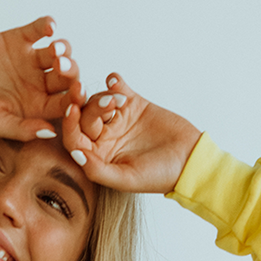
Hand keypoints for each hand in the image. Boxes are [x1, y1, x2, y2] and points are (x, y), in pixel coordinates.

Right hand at [0, 16, 80, 140]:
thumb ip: (24, 129)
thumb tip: (52, 132)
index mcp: (36, 106)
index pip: (64, 103)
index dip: (73, 99)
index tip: (76, 95)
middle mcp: (37, 83)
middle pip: (65, 76)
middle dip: (69, 71)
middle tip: (62, 68)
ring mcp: (29, 61)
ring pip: (56, 52)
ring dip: (62, 49)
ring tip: (54, 49)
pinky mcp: (18, 40)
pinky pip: (38, 30)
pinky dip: (46, 25)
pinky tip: (49, 27)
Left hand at [61, 72, 202, 193]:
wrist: (190, 161)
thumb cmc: (158, 177)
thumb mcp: (126, 179)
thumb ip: (98, 170)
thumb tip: (75, 154)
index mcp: (97, 156)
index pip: (74, 139)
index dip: (69, 125)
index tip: (72, 110)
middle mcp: (104, 137)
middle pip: (85, 117)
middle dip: (88, 106)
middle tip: (102, 100)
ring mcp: (118, 119)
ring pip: (99, 101)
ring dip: (104, 96)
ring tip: (118, 99)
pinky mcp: (134, 105)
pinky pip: (119, 89)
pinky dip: (114, 82)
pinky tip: (115, 80)